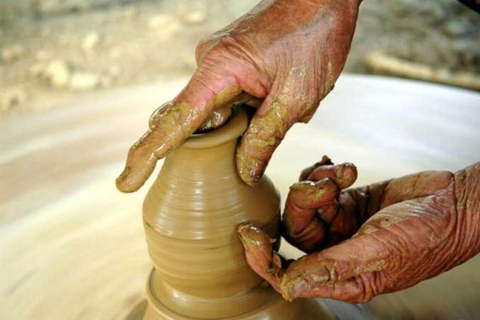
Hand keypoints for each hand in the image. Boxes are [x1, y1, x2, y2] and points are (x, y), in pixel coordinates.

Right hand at [116, 0, 360, 191]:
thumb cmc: (314, 38)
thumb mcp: (296, 97)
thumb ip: (266, 137)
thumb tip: (244, 172)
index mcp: (219, 70)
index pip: (174, 122)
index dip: (147, 155)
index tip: (125, 183)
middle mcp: (208, 64)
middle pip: (189, 119)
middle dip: (213, 140)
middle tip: (250, 130)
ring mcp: (218, 62)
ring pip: (214, 110)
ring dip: (242, 120)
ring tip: (280, 96)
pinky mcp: (230, 63)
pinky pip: (226, 96)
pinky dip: (245, 109)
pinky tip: (275, 94)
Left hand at [238, 158, 479, 302]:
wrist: (455, 202)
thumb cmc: (427, 234)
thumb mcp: (379, 252)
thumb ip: (332, 267)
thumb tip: (288, 286)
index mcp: (342, 276)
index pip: (288, 274)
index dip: (263, 258)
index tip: (248, 233)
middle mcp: (338, 252)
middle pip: (295, 231)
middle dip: (304, 204)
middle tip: (326, 186)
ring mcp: (342, 225)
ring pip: (305, 205)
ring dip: (317, 184)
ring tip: (342, 173)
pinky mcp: (348, 202)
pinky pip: (320, 187)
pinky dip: (323, 174)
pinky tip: (339, 166)